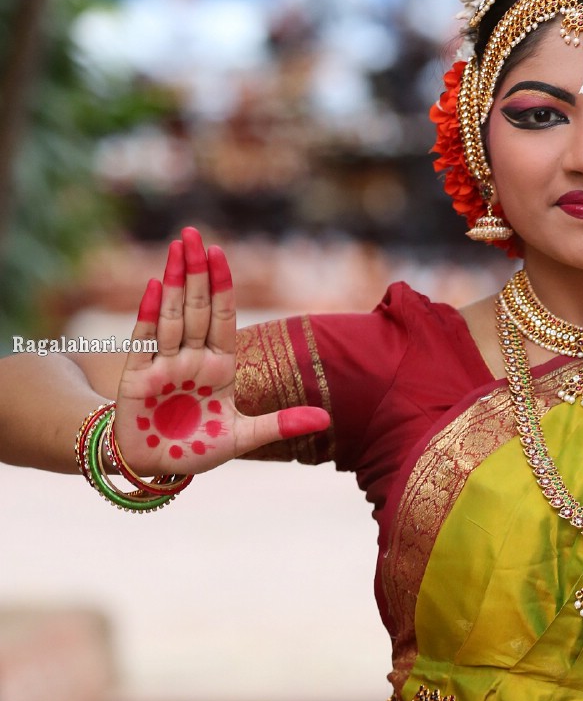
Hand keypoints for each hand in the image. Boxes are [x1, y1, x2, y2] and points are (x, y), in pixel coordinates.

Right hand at [112, 225, 329, 476]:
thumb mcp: (243, 438)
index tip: (221, 253)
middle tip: (193, 233)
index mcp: (218, 367)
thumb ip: (279, 424)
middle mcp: (191, 359)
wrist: (154, 467)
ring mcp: (164, 365)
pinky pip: (144, 341)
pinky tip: (155, 287)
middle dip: (196, 271)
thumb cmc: (196, 449)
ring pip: (172, 316)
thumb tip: (326, 418)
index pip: (221, 318)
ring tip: (178, 248)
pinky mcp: (138, 377)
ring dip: (175, 282)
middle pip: (196, 308)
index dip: (221, 286)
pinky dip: (149, 315)